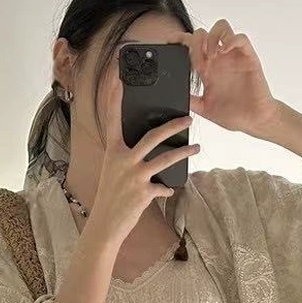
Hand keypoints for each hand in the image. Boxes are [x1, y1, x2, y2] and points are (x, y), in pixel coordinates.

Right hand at [86, 77, 200, 247]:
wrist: (105, 225)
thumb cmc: (110, 197)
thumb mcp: (114, 172)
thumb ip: (127, 157)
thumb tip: (148, 149)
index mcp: (113, 151)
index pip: (113, 118)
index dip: (115, 97)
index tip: (118, 77)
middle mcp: (123, 160)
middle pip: (153, 136)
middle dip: (173, 125)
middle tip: (189, 118)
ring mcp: (134, 176)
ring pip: (165, 159)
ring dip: (184, 152)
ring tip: (196, 147)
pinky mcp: (144, 192)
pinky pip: (163, 186)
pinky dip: (166, 188)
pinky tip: (168, 189)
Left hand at [172, 20, 280, 137]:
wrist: (254, 120)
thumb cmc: (234, 115)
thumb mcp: (205, 109)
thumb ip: (191, 100)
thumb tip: (175, 96)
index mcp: (207, 70)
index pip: (191, 47)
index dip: (181, 40)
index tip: (172, 42)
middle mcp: (219, 60)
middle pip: (203, 34)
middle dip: (196, 42)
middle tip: (198, 60)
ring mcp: (233, 56)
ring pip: (221, 28)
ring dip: (212, 37)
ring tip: (211, 55)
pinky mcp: (248, 57)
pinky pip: (240, 38)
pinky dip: (231, 40)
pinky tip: (225, 51)